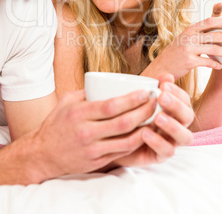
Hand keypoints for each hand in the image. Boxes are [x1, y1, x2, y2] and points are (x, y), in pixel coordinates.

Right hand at [32, 89, 158, 180]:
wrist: (42, 154)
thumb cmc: (57, 123)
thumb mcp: (67, 101)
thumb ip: (88, 92)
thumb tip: (110, 82)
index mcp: (80, 114)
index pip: (111, 106)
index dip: (132, 99)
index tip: (146, 92)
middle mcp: (87, 132)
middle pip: (123, 123)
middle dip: (144, 111)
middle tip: (156, 102)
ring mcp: (92, 149)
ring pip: (127, 141)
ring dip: (145, 129)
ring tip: (156, 118)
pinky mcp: (96, 162)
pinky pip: (122, 152)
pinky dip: (136, 143)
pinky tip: (145, 133)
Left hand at [112, 74, 193, 167]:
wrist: (112, 139)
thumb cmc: (129, 113)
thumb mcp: (139, 99)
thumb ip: (153, 87)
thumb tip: (168, 75)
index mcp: (174, 110)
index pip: (185, 99)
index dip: (177, 92)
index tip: (163, 85)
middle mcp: (177, 126)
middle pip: (188, 117)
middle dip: (176, 106)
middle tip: (161, 97)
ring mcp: (170, 141)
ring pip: (185, 137)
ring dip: (173, 126)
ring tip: (157, 117)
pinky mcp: (160, 156)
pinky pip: (167, 152)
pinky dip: (158, 142)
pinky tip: (145, 133)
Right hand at [143, 16, 221, 79]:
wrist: (161, 67)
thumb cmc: (175, 53)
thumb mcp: (184, 39)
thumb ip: (197, 34)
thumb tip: (215, 29)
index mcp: (189, 30)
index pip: (209, 21)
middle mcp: (189, 37)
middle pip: (215, 34)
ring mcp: (188, 49)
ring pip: (213, 48)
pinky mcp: (189, 62)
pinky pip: (207, 62)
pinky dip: (216, 64)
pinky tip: (221, 66)